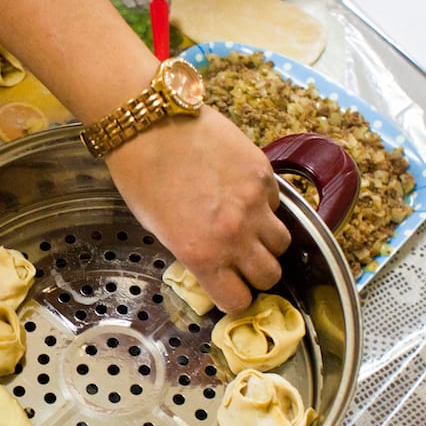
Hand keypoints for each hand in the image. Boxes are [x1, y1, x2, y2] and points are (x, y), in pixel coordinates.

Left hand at [105, 108, 289, 312]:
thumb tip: (213, 262)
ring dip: (269, 242)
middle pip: (270, 275)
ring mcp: (254, 204)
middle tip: (245, 261)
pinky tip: (243, 195)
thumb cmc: (142, 177)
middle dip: (257, 273)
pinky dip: (266, 207)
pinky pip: (277, 205)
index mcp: (202, 255)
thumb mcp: (159, 229)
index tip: (232, 289)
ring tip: (251, 230)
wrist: (151, 125)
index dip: (235, 296)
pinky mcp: (264, 174)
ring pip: (283, 243)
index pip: (238, 300)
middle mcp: (234, 235)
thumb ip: (193, 252)